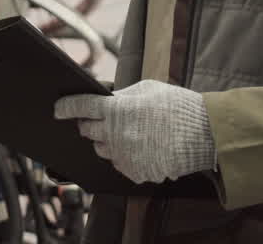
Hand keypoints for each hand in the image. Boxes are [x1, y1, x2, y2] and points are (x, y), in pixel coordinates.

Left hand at [54, 79, 215, 183]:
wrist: (204, 134)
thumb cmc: (177, 107)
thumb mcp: (146, 90)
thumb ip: (121, 96)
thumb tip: (103, 99)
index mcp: (116, 110)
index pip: (80, 108)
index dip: (65, 107)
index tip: (57, 109)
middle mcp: (115, 135)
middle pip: (87, 130)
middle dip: (90, 123)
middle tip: (105, 118)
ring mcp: (124, 156)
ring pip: (101, 149)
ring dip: (107, 140)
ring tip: (130, 131)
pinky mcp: (135, 172)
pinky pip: (119, 163)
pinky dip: (124, 155)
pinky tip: (142, 146)